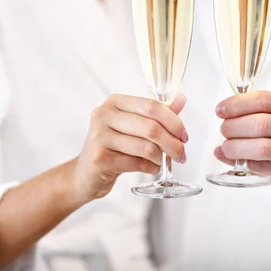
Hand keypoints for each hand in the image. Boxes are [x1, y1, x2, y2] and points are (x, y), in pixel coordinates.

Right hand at [72, 94, 187, 203]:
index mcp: (114, 102)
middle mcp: (104, 115)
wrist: (86, 172)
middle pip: (151, 127)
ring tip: (162, 161)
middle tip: (181, 154)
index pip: (152, 106)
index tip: (184, 135)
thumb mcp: (133, 125)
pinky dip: (150, 168)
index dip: (174, 121)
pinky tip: (151, 168)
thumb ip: (157, 113)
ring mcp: (100, 136)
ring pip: (146, 147)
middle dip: (173, 143)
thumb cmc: (112, 146)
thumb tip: (181, 99)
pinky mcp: (100, 158)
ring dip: (161, 157)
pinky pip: (137, 163)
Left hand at [214, 91, 270, 201]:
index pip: (263, 99)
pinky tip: (237, 160)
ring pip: (262, 147)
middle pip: (260, 123)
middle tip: (223, 131)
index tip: (220, 110)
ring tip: (226, 147)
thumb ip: (250, 113)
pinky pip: (263, 167)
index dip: (236, 104)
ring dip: (236, 147)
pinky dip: (245, 162)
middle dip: (233, 127)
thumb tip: (221, 112)